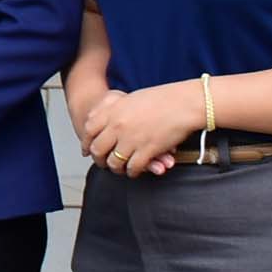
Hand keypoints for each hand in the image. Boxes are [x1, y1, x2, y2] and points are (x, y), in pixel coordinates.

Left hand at [76, 77, 205, 178]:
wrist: (185, 103)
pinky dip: (132, 172)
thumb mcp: (131, 98)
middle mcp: (118, 126)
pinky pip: (133, 168)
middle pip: (98, 149)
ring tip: (119, 168)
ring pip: (114, 162)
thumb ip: (113, 108)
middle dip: (99, 159)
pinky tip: (135, 171)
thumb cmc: (162, 99)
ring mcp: (131, 139)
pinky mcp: (146, 150)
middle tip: (103, 162)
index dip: (86, 142)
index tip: (87, 149)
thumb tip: (99, 117)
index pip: (88, 129)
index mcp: (113, 110)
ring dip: (115, 168)